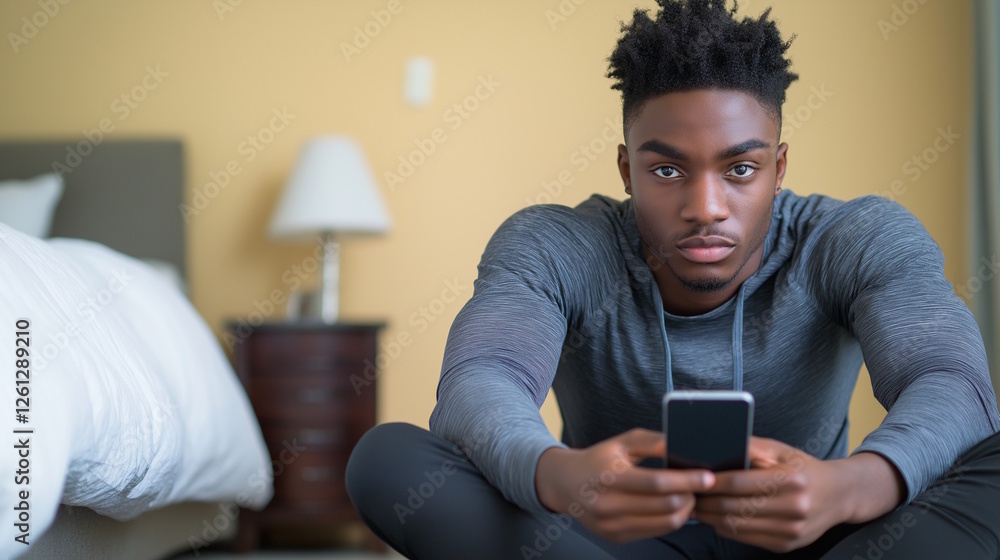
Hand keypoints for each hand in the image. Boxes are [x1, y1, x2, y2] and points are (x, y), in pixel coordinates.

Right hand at [535, 428, 714, 542]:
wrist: (566, 484)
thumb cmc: (598, 460)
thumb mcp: (621, 443)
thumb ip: (652, 442)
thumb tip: (681, 445)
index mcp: (610, 476)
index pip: (658, 483)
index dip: (687, 481)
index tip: (707, 477)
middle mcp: (608, 504)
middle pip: (665, 506)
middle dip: (691, 496)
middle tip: (700, 486)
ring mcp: (611, 524)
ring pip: (664, 523)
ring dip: (685, 511)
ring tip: (689, 497)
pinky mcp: (616, 537)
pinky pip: (655, 531)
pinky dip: (670, 520)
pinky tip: (673, 508)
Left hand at [693, 437, 902, 552]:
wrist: (839, 495)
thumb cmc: (804, 467)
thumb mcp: (781, 450)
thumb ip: (750, 448)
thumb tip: (715, 448)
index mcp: (792, 480)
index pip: (739, 483)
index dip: (712, 481)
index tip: (694, 476)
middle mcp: (794, 508)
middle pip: (734, 507)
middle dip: (706, 501)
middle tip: (688, 492)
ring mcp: (791, 531)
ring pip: (737, 526)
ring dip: (710, 517)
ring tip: (696, 505)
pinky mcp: (786, 545)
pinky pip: (746, 538)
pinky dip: (725, 528)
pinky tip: (714, 517)